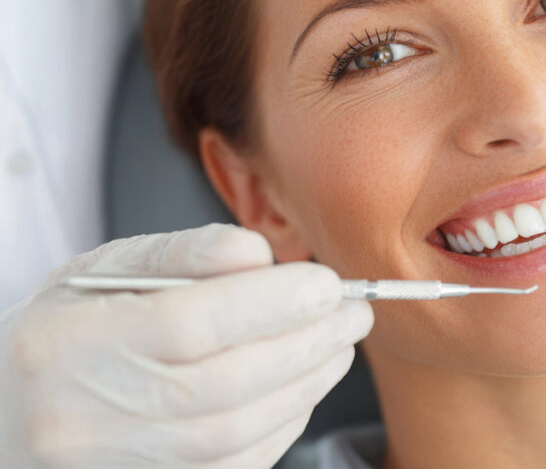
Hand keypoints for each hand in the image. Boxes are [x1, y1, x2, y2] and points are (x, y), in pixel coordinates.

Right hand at [0, 223, 372, 467]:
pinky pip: (234, 466)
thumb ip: (182, 255)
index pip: (187, 324)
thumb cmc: (66, 331)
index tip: (326, 283)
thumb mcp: (103, 271)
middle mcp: (81, 417)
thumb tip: (258, 254)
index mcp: (65, 343)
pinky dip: (282, 424)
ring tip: (339, 345)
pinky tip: (304, 386)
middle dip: (307, 345)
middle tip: (354, 311)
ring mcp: (113, 465)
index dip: (270, 304)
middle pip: (223, 385)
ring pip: (235, 433)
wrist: (10, 414)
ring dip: (306, 385)